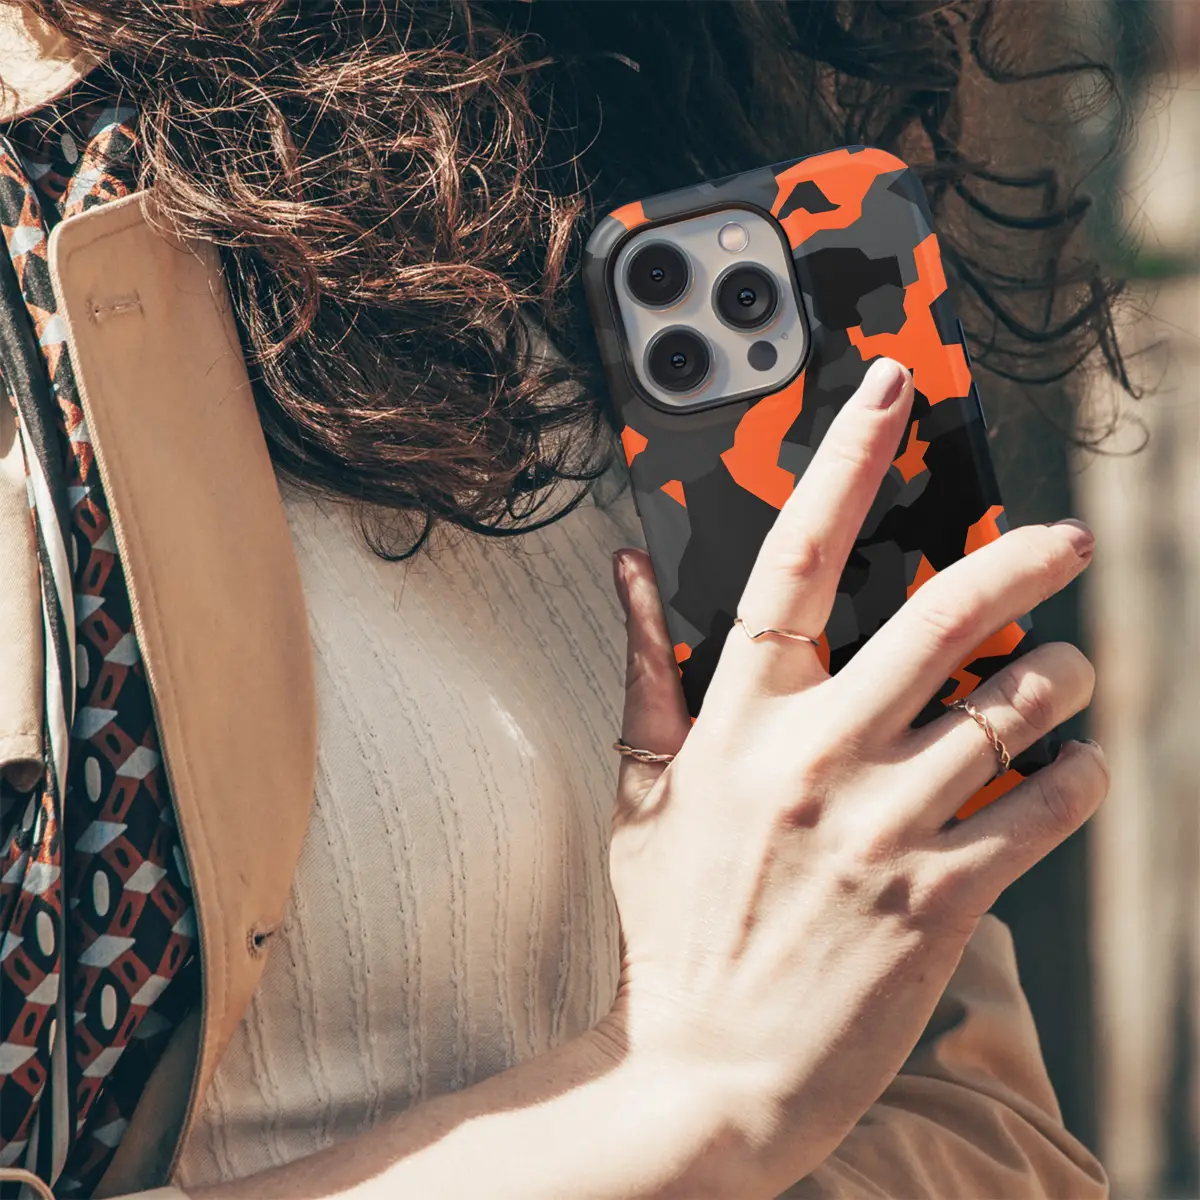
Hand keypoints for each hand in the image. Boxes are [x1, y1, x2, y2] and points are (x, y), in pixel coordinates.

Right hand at [606, 357, 1106, 1194]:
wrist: (704, 1072)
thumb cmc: (673, 928)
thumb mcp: (643, 792)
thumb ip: (644, 671)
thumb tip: (627, 572)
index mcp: (739, 723)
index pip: (794, 560)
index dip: (843, 463)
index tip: (888, 392)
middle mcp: (815, 759)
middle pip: (941, 618)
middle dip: (1021, 561)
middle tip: (1063, 539)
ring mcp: (881, 827)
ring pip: (1012, 711)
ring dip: (1064, 679)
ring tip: (1073, 674)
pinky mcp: (940, 899)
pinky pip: (1042, 809)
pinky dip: (1077, 776)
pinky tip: (1072, 768)